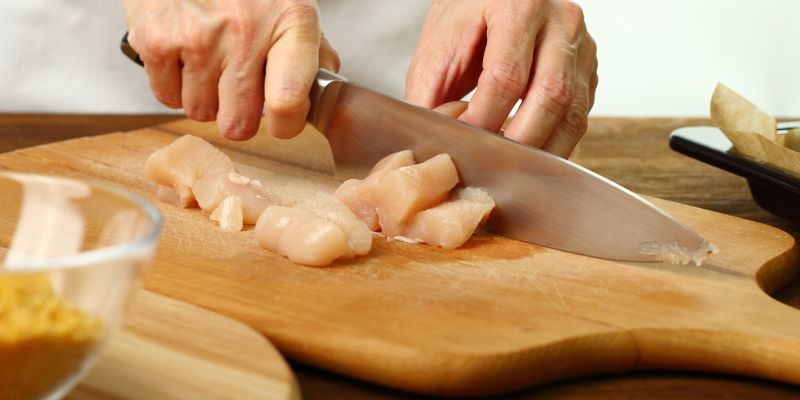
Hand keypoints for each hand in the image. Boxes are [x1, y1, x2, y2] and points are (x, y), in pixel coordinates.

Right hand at [123, 0, 338, 139]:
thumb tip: (323, 98)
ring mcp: (198, 36)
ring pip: (201, 112)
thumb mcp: (291, 9)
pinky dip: (175, 85)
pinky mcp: (157, 39)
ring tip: (211, 63)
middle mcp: (245, 30)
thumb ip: (314, 56)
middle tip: (239, 89)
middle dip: (239, 115)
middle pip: (239, 124)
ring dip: (205, 98)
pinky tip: (186, 56)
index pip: (288, 103)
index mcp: (291, 23)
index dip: (285, 124)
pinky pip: (167, 97)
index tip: (281, 120)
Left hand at [405, 0, 597, 157]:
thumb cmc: (467, 16)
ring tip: (511, 171)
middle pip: (551, 95)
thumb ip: (431, 94)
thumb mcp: (438, 46)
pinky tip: (529, 155)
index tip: (463, 145)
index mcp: (519, 6)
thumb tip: (436, 144)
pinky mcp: (587, 69)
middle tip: (491, 166)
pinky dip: (554, 143)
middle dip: (519, 142)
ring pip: (573, 113)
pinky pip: (578, 117)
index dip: (483, 119)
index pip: (506, 76)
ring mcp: (581, 45)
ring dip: (542, 151)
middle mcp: (560, 22)